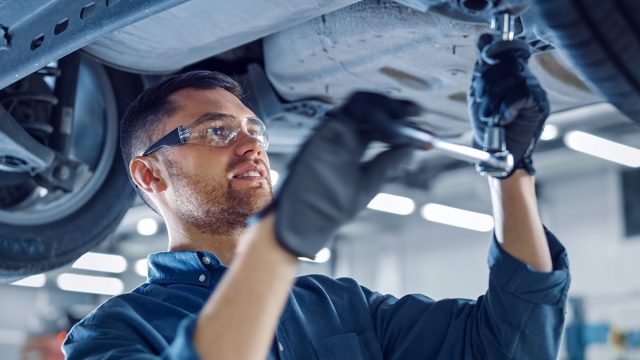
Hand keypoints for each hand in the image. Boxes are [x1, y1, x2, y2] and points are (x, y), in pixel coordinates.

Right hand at [264, 92, 420, 257]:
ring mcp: (332, 132)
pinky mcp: (323, 133)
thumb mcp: (369, 182)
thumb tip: (411, 149)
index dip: (400, 119)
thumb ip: (388, 163)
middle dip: (396, 107)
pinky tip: (389, 129)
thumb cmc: (331, 206)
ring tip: (405, 119)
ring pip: (361, 103)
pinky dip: (373, 115)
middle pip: (371, 107)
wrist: (307, 220)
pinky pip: (349, 112)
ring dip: (386, 108)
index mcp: (352, 144)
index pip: (378, 122)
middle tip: (416, 112)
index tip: (421, 123)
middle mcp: (341, 134)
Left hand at [468, 34, 549, 177]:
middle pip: (504, 65)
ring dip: (493, 102)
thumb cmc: (487, 126)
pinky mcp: (540, 104)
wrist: (498, 154)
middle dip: (486, 87)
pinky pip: (521, 96)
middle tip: (482, 109)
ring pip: (511, 80)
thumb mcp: (479, 94)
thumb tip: (484, 39)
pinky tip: (503, 120)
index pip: (507, 50)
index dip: (495, 52)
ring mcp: (534, 90)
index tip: (485, 61)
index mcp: (510, 74)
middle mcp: (525, 78)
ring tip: (490, 118)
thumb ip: (482, 70)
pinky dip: (507, 109)